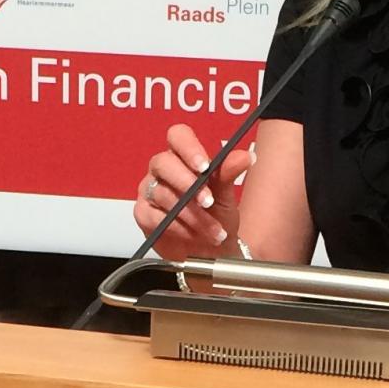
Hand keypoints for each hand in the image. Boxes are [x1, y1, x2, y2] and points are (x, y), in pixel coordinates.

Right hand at [134, 124, 254, 260]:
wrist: (211, 252)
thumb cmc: (216, 217)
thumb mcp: (226, 196)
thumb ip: (229, 174)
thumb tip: (245, 156)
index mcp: (183, 156)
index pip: (178, 136)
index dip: (189, 148)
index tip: (205, 167)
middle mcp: (162, 170)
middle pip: (164, 163)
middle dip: (187, 183)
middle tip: (208, 201)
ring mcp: (149, 191)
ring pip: (164, 194)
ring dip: (191, 214)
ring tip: (213, 229)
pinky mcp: (143, 214)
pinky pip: (155, 216)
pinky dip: (177, 227)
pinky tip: (193, 235)